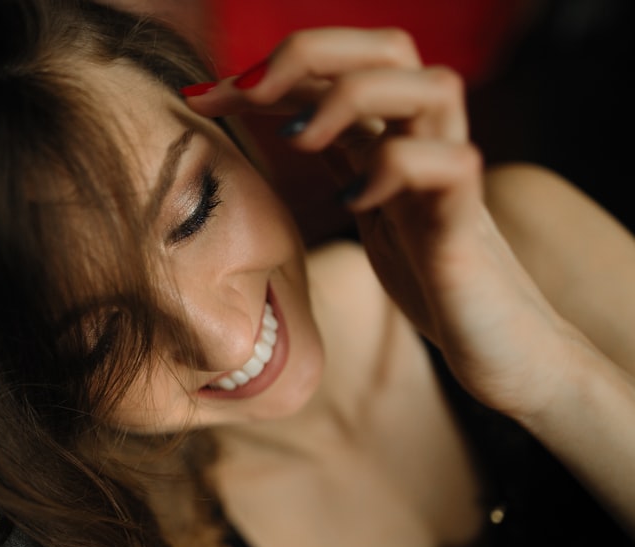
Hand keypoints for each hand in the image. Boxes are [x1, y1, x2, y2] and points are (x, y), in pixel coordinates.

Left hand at [182, 28, 577, 418]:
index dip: (265, 71)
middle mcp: (427, 144)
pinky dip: (394, 170)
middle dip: (311, 54)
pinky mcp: (468, 225)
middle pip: (390, 47)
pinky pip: (450, 164)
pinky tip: (351, 202)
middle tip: (245, 91)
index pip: (336, 72)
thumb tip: (282, 127)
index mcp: (395, 139)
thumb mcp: (371, 209)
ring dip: (354, 98)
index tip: (197, 94)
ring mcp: (452, 179)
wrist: (502, 347)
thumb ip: (340, 162)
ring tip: (300, 141)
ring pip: (433, 85)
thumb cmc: (433, 279)